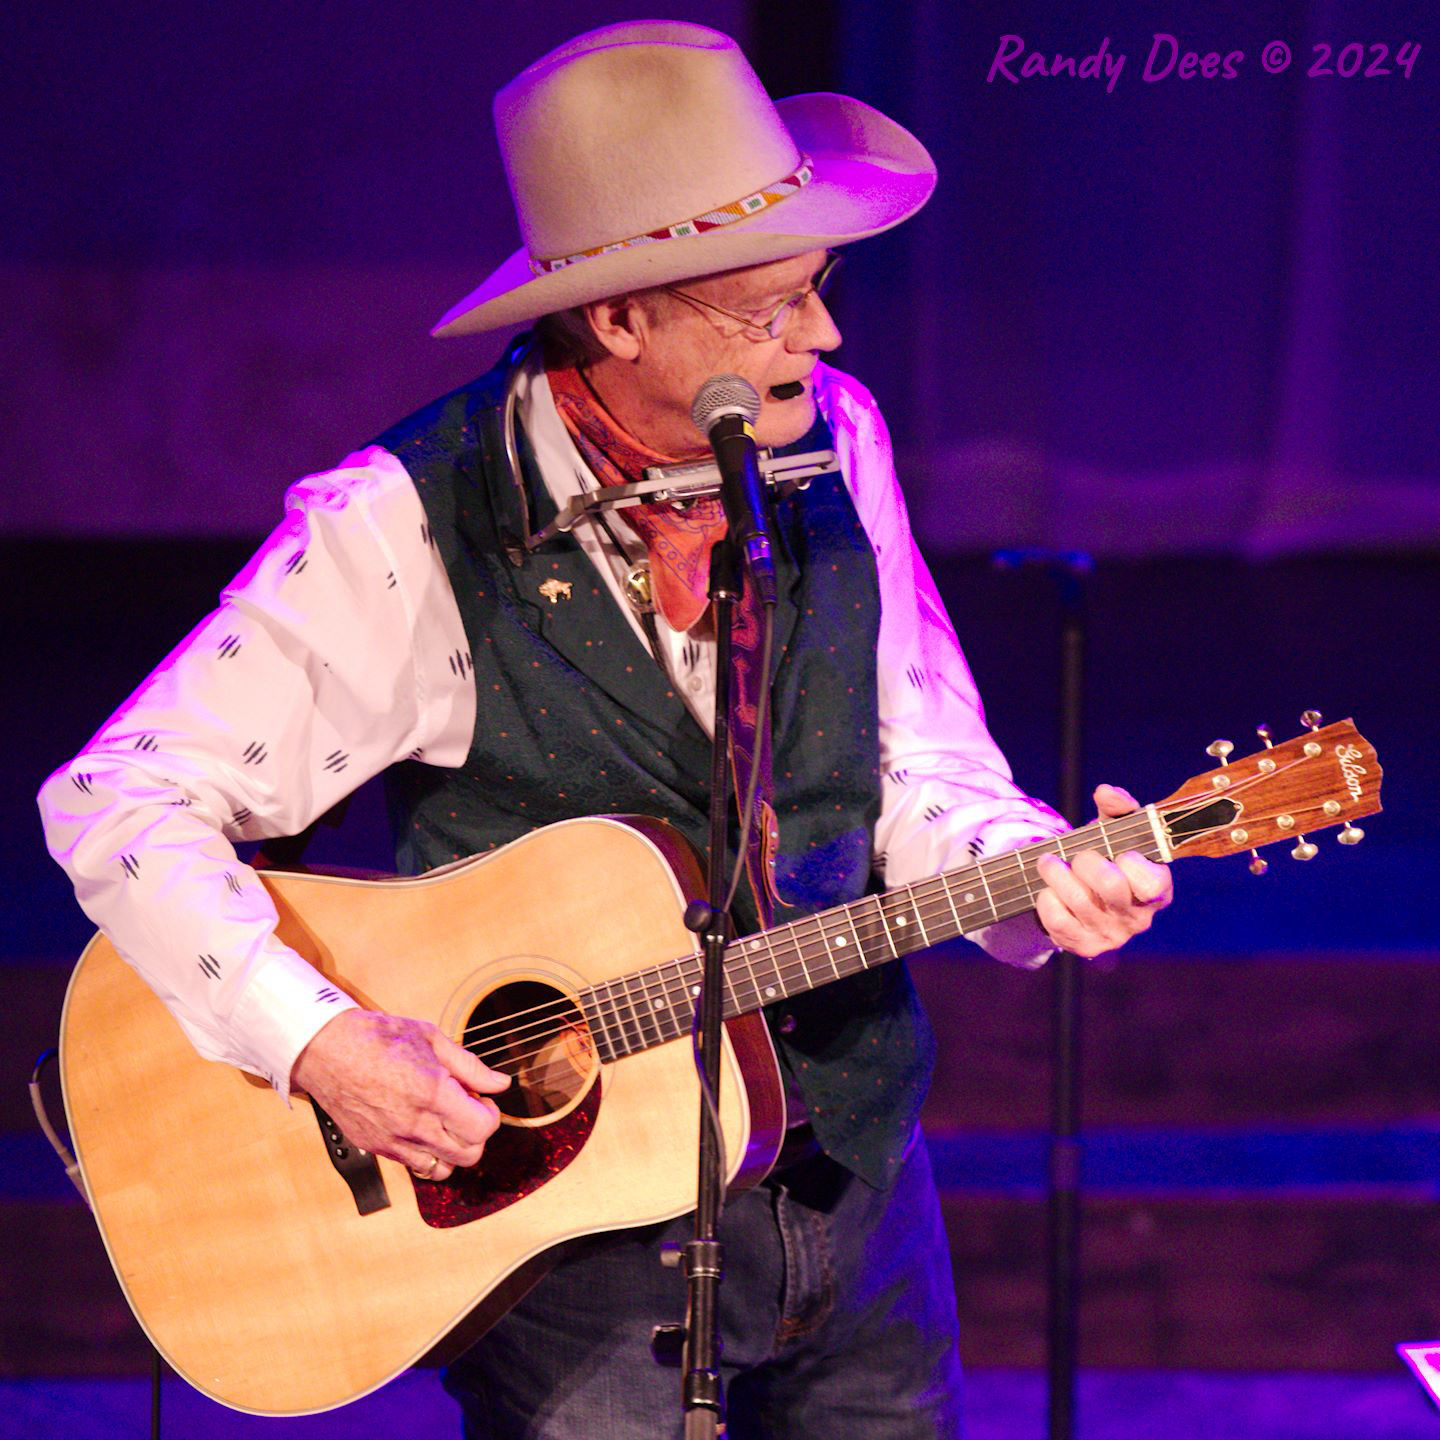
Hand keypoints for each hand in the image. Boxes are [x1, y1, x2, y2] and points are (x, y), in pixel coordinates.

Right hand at [290, 1009, 511, 1182]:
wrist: (325, 1049)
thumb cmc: (376, 1037)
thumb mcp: (430, 1038)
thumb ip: (469, 1066)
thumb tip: (500, 1083)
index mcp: (431, 1091)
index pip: (482, 1128)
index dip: (491, 1115)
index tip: (482, 1101)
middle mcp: (414, 1123)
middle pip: (469, 1154)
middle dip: (477, 1133)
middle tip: (467, 1110)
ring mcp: (393, 1140)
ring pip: (443, 1169)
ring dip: (454, 1149)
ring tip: (446, 1123)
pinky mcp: (377, 1148)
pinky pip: (415, 1168)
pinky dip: (429, 1156)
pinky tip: (425, 1130)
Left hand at [1034, 784, 1172, 958]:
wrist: (1085, 896)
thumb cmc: (1108, 857)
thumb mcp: (1117, 830)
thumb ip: (1119, 807)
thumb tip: (1106, 792)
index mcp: (1156, 891)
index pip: (1151, 883)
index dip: (1130, 863)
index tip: (1118, 853)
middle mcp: (1137, 918)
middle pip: (1110, 886)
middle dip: (1086, 861)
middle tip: (1077, 855)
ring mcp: (1110, 935)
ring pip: (1078, 901)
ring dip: (1056, 873)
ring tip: (1048, 862)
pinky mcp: (1082, 946)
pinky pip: (1057, 920)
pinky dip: (1046, 899)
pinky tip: (1048, 890)